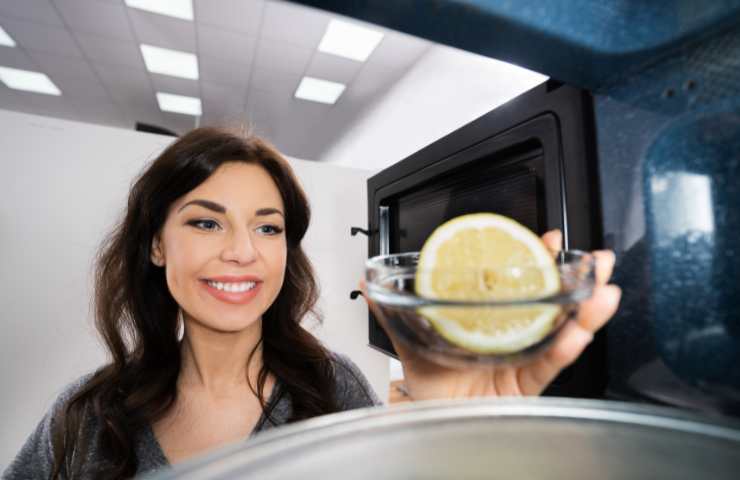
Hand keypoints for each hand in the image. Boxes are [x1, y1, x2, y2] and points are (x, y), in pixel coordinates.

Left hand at [362, 230, 620, 400]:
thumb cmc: (430, 385)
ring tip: (603, 290)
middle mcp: (513, 338)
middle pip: (552, 306)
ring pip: (562, 333)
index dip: (537, 262)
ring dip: (586, 310)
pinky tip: (580, 329)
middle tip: (597, 261)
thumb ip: (392, 312)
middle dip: (578, 281)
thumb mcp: (412, 340)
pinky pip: (548, 365)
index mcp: (491, 322)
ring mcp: (522, 361)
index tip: (549, 239)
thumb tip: (366, 284)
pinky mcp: (525, 387)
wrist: (429, 422)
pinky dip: (566, 347)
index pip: (520, 286)